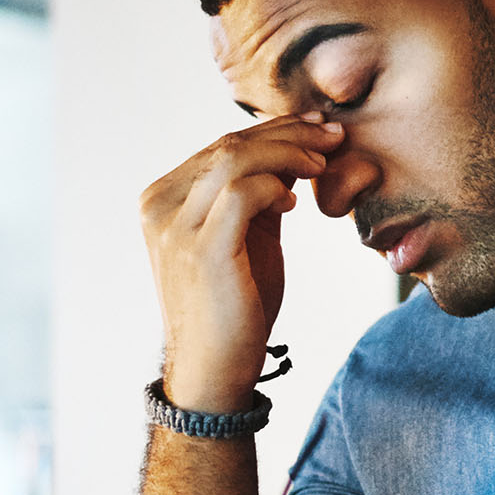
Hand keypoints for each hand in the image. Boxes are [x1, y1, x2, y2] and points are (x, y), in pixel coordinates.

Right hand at [139, 115, 344, 411]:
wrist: (215, 368)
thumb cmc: (235, 305)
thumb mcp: (249, 236)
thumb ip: (263, 194)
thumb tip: (297, 151)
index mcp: (164, 197)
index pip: (222, 146)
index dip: (274, 129)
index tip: (317, 126)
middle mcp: (160, 205)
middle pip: (229, 145)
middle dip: (289, 133)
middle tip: (333, 134)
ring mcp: (174, 226)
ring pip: (234, 159)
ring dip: (288, 153)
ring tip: (323, 162)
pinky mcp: (200, 249)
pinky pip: (241, 193)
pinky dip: (274, 187)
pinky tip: (294, 202)